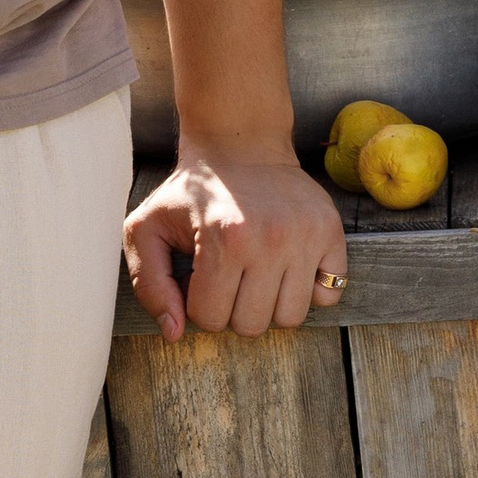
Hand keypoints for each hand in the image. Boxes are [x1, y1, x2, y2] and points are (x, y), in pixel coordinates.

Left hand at [125, 144, 349, 339]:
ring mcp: (306, 236)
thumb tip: (174, 333)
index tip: (200, 275)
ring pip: (290, 318)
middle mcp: (271, 240)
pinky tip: (288, 269)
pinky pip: (329, 295)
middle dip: (233, 308)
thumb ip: (149, 285)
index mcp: (224, 240)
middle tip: (228, 276)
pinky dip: (310, 291)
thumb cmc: (191, 192)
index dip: (199, 303)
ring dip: (269, 305)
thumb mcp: (146, 229)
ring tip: (257, 275)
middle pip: (252, 325)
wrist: (240, 144)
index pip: (210, 319)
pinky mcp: (331, 232)